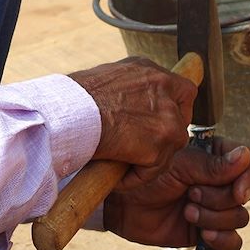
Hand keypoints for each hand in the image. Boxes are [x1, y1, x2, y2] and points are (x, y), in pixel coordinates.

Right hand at [69, 57, 196, 190]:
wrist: (67, 116)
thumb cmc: (73, 101)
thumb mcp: (108, 80)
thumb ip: (130, 90)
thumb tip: (131, 104)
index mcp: (150, 71)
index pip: (182, 89)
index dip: (176, 109)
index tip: (162, 122)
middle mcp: (164, 88)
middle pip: (182, 119)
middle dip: (167, 136)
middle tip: (146, 148)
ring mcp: (166, 116)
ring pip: (170, 148)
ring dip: (150, 161)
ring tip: (123, 166)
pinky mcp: (160, 143)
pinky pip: (153, 169)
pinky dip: (136, 177)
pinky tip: (118, 177)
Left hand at [104, 138, 249, 249]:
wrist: (123, 204)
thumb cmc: (147, 177)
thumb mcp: (179, 166)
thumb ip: (213, 166)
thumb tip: (246, 156)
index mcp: (217, 158)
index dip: (248, 178)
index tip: (238, 192)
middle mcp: (220, 183)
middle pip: (243, 195)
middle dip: (218, 199)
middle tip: (190, 194)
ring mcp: (215, 209)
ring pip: (239, 218)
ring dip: (214, 218)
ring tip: (187, 212)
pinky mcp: (207, 233)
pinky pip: (232, 242)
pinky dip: (223, 240)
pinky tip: (204, 234)